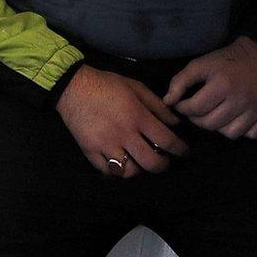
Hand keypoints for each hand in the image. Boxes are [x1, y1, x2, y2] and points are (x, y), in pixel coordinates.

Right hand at [56, 66, 187, 177]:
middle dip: (163, 165)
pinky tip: (120, 163)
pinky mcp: (91, 152)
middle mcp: (124, 134)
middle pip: (150, 162)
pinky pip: (108, 171)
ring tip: (140, 161)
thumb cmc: (107, 85)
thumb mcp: (136, 87)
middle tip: (164, 161)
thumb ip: (157, 106)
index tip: (183, 151)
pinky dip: (117, 171)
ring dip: (139, 168)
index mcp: (137, 116)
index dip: (180, 149)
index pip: (166, 140)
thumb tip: (175, 123)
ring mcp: (106, 145)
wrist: (73, 87)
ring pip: (129, 171)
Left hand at [165, 36, 256, 139]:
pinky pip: (249, 135)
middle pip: (210, 124)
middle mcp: (241, 99)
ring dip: (219, 127)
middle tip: (197, 110)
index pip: (195, 109)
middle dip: (198, 119)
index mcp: (223, 84)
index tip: (183, 104)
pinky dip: (241, 129)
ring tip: (216, 114)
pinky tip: (236, 117)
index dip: (183, 108)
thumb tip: (168, 102)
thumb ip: (182, 80)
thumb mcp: (203, 62)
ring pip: (229, 134)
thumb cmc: (229, 59)